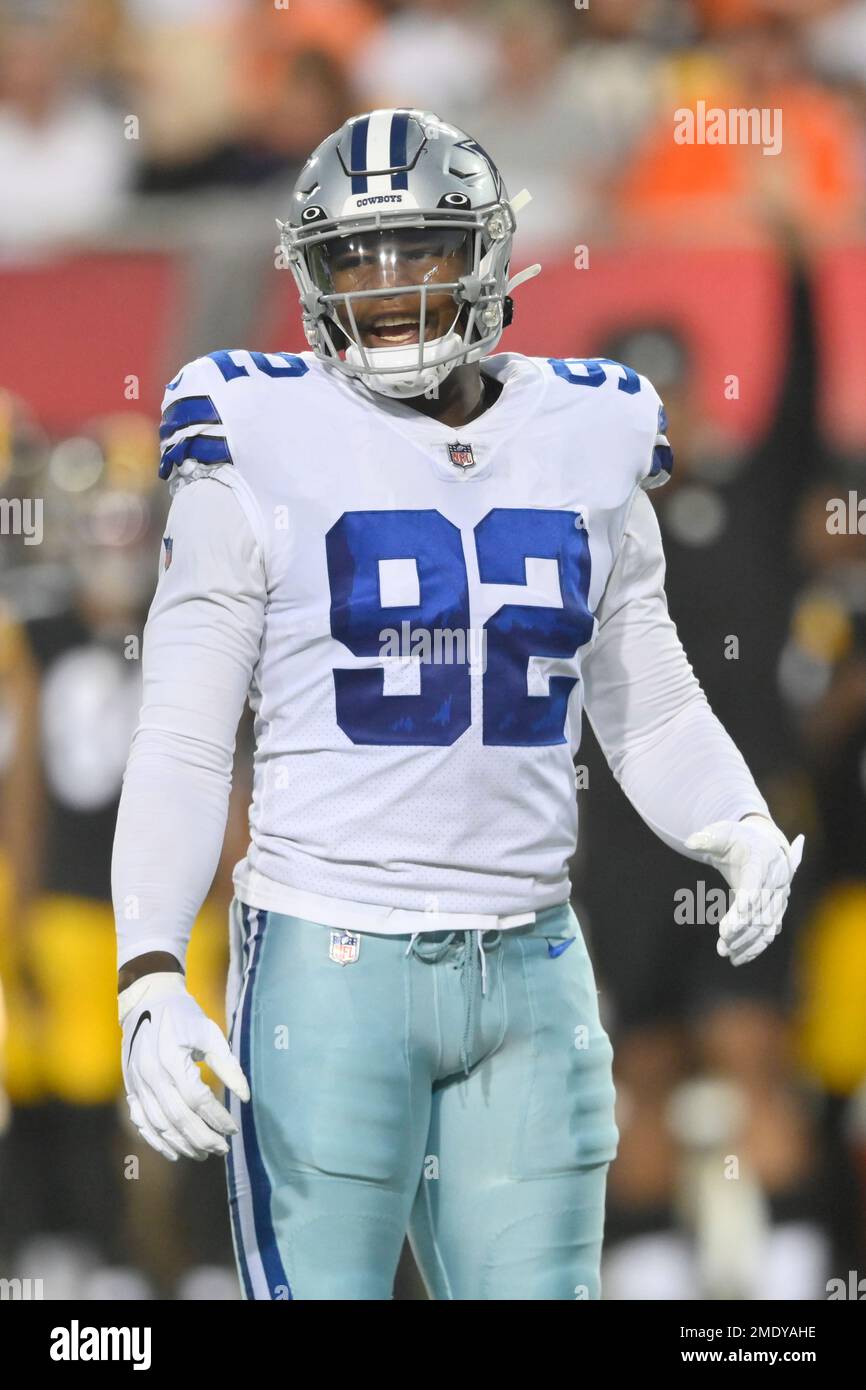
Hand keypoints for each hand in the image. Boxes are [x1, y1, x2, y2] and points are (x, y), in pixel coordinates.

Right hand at [119, 972, 249, 1160]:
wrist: (147, 1002)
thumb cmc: (184, 1016)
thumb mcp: (209, 1033)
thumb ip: (227, 1065)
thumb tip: (245, 1097)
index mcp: (171, 1059)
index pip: (197, 1100)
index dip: (217, 1118)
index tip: (234, 1129)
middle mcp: (151, 1075)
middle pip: (178, 1118)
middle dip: (203, 1138)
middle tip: (222, 1149)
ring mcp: (136, 1084)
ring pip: (160, 1125)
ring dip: (182, 1144)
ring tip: (204, 1154)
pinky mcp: (130, 1089)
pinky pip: (141, 1122)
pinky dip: (157, 1141)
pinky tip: (174, 1153)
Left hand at [684, 815, 804, 966]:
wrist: (764, 845)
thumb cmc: (739, 839)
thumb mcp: (723, 832)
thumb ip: (708, 838)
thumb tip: (690, 842)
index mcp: (762, 859)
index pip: (755, 881)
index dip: (747, 898)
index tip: (737, 914)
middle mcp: (775, 880)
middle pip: (761, 907)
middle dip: (743, 925)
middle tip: (723, 938)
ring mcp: (778, 897)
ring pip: (766, 924)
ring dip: (747, 940)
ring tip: (726, 953)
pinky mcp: (775, 910)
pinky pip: (769, 932)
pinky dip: (755, 946)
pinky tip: (739, 958)